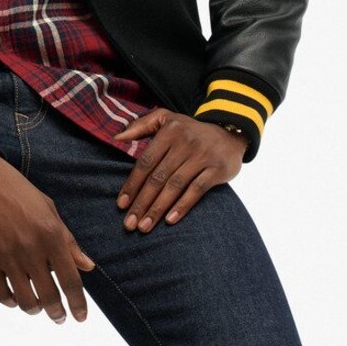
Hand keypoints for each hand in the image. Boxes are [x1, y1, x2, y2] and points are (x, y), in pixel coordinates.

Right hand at [0, 155, 94, 323]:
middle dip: (57, 313)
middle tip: (59, 317)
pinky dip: (10, 301)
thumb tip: (87, 266)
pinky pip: (0, 294)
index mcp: (50, 234)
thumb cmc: (15, 190)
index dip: (78, 304)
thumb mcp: (48, 208)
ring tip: (37, 306)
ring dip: (34, 309)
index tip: (80, 317)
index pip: (70, 280)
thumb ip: (68, 241)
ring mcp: (6, 256)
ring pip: (25, 301)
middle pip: (49, 297)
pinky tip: (15, 297)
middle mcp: (30, 248)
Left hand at [112, 109, 248, 231]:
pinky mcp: (216, 170)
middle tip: (129, 223)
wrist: (230, 131)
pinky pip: (197, 190)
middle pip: (158, 178)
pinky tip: (170, 220)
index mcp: (169, 132)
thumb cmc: (190, 130)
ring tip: (144, 227)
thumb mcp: (166, 118)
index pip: (145, 162)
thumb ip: (141, 126)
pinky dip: (183, 206)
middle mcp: (184, 143)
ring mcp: (201, 157)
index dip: (132, 184)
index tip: (121, 204)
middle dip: (141, 203)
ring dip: (157, 209)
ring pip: (174, 186)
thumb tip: (116, 138)